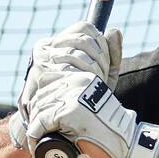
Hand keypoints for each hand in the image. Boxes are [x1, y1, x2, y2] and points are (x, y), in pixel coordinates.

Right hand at [9, 22, 123, 149]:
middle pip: (85, 40)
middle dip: (100, 59)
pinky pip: (73, 68)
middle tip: (100, 79)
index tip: (104, 63)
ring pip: (80, 53)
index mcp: (56, 44)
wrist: (56, 129)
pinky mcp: (43, 75)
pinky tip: (86, 89)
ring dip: (94, 70)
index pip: (85, 28)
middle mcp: (46, 49)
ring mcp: (43, 61)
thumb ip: (110, 54)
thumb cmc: (80, 101)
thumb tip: (115, 31)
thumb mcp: (100, 76)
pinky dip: (86, 78)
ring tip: (93, 86)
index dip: (100, 43)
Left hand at [23, 70, 158, 157]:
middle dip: (34, 116)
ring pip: (37, 109)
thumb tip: (57, 104)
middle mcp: (75, 83)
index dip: (38, 103)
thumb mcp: (92, 109)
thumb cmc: (111, 135)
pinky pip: (39, 123)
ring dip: (34, 128)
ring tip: (37, 143)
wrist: (128, 149)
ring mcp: (71, 97)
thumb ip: (79, 101)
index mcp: (81, 80)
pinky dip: (34, 137)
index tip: (37, 121)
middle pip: (40, 97)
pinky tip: (36, 147)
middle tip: (36, 135)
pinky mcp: (67, 113)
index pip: (47, 84)